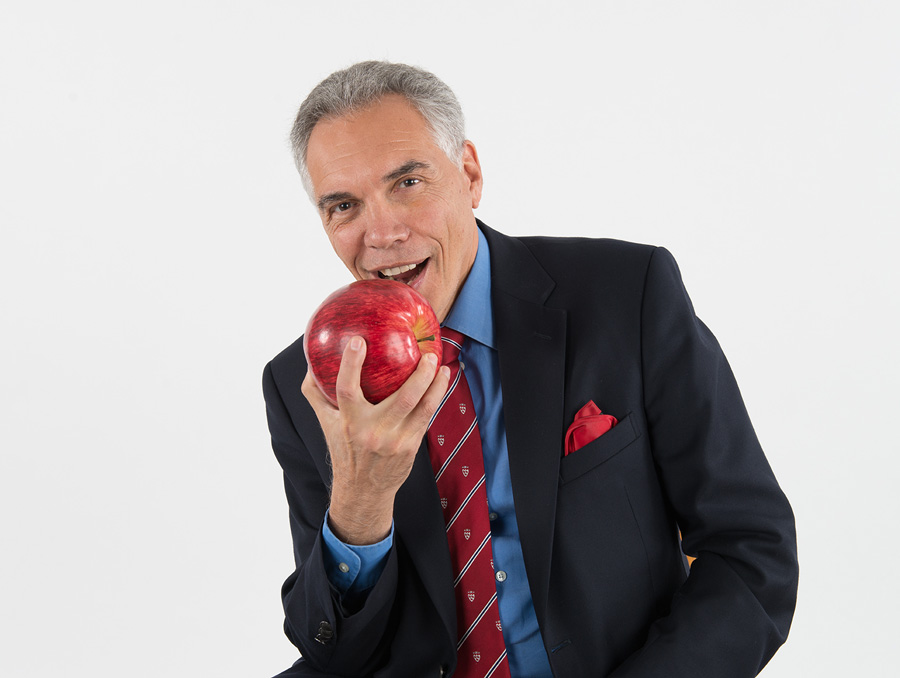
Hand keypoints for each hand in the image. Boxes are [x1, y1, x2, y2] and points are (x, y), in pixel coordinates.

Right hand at [302, 336, 450, 544]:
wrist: (363, 490)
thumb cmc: (345, 450)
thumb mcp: (325, 423)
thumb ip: (316, 394)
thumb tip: (311, 364)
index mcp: (348, 422)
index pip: (346, 389)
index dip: (351, 364)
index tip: (358, 341)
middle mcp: (373, 431)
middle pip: (402, 398)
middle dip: (419, 374)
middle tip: (427, 354)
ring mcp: (395, 440)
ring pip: (422, 407)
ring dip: (436, 385)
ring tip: (441, 366)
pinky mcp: (411, 445)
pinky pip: (427, 416)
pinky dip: (437, 397)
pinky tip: (441, 381)